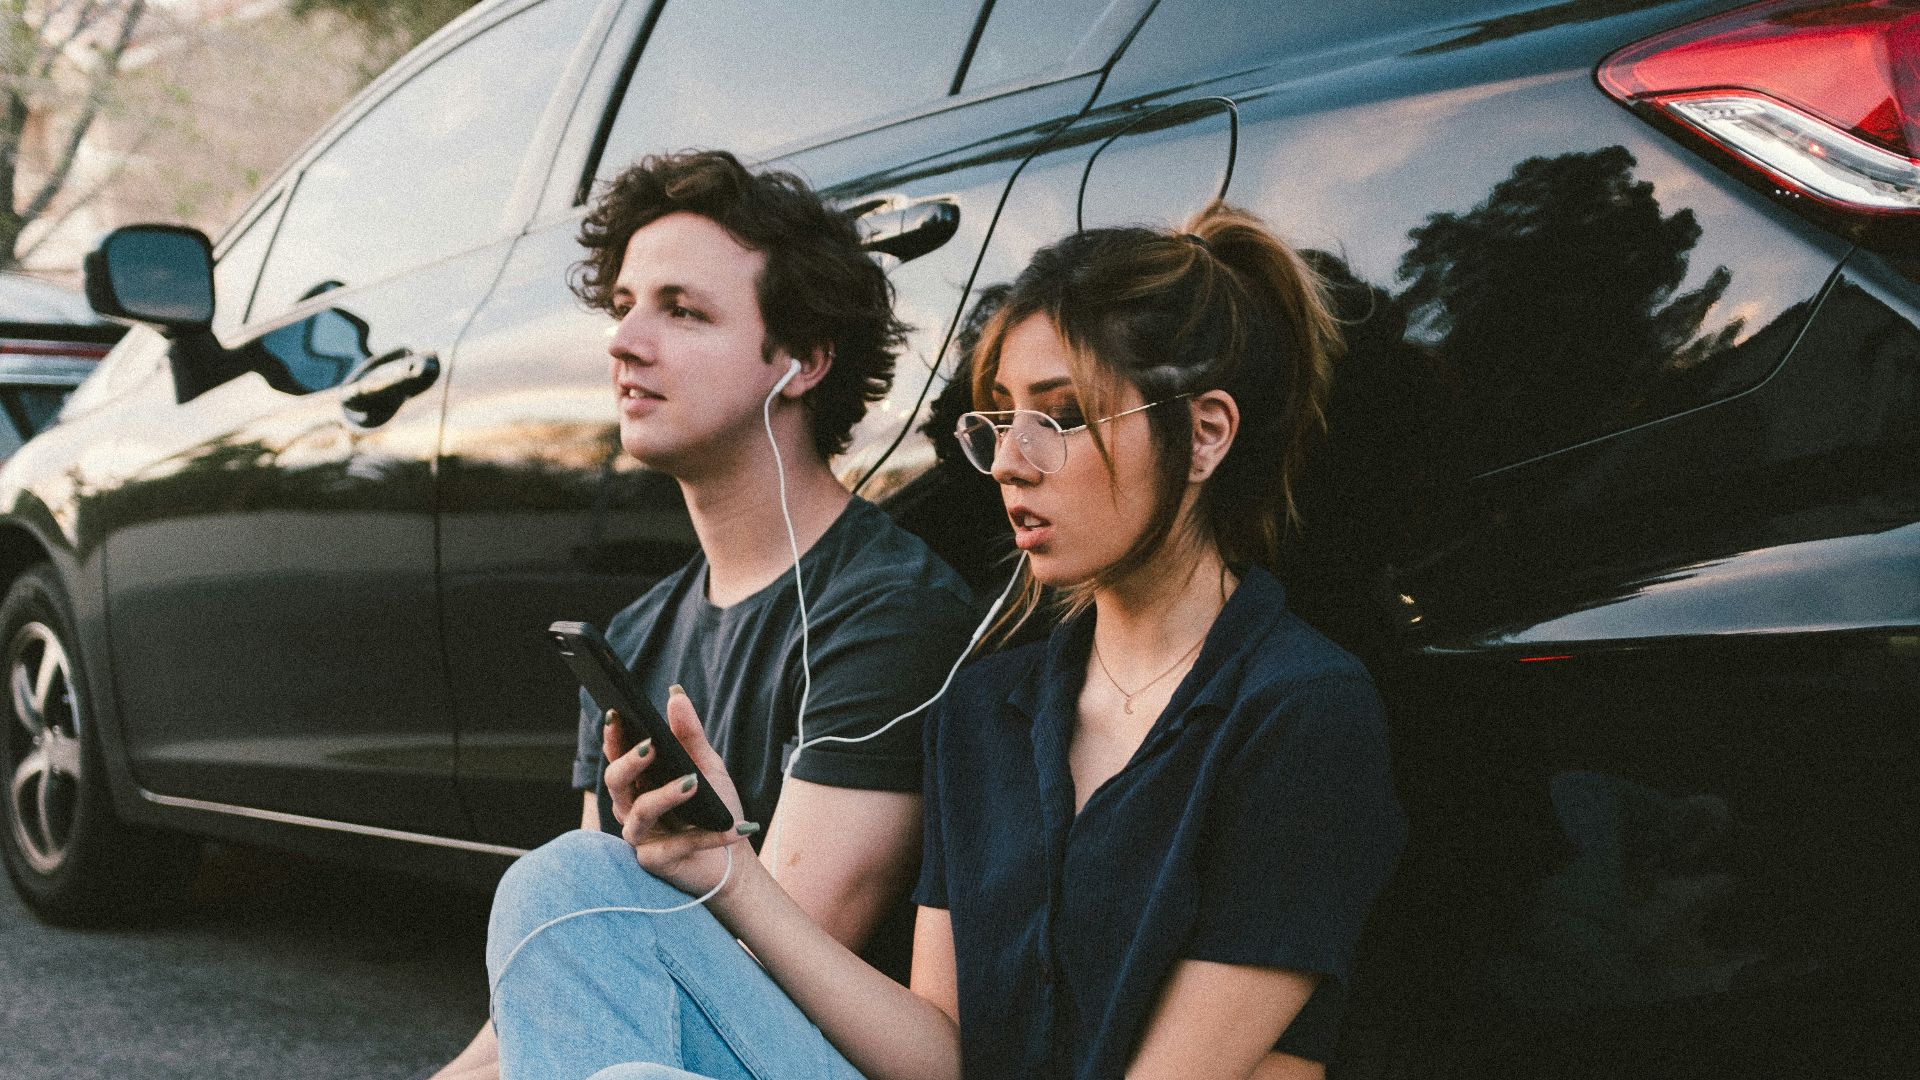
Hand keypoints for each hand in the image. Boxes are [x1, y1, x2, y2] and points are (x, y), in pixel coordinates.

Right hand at [602, 686, 756, 894]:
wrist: (733, 858)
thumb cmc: (713, 808)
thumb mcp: (707, 767)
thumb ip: (689, 735)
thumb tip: (675, 694)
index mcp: (639, 783)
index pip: (617, 756)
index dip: (612, 737)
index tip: (616, 713)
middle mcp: (631, 808)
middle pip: (615, 783)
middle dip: (629, 763)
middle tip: (651, 746)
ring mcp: (641, 837)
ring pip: (640, 814)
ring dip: (665, 796)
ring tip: (692, 782)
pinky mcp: (656, 862)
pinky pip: (679, 846)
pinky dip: (709, 836)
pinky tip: (735, 827)